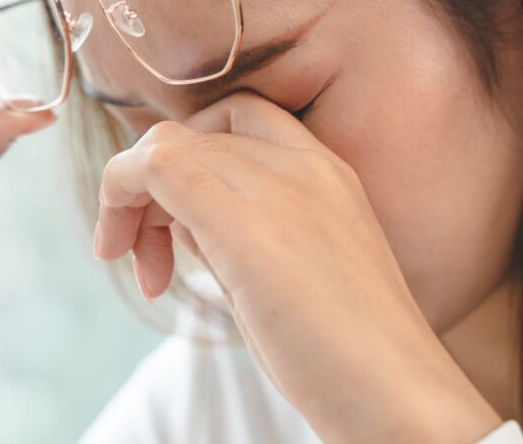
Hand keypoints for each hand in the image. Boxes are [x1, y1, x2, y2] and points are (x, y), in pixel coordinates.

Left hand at [93, 90, 502, 442]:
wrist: (399, 399)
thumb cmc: (345, 355)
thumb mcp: (284, 275)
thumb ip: (236, 233)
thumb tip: (176, 219)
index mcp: (326, 173)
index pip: (234, 123)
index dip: (188, 162)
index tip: (170, 233)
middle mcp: (305, 166)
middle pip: (194, 136)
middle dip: (149, 188)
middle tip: (138, 261)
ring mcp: (280, 188)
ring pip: (169, 144)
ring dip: (132, 199)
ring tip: (145, 275)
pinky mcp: (248, 224)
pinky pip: (161, 165)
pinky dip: (123, 193)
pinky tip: (134, 261)